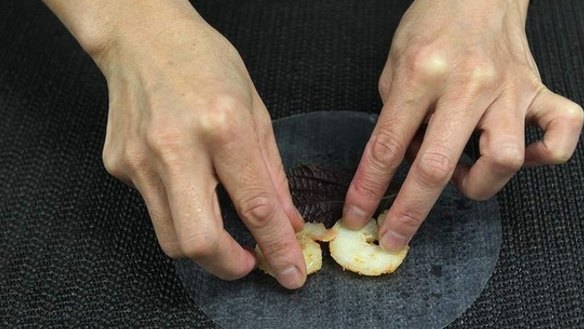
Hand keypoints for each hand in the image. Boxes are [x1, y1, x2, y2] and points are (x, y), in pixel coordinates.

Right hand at [93, 4, 305, 287]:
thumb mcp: (255, 109)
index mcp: (222, 126)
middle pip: (199, 240)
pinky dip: (179, 211)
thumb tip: (285, 220)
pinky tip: (188, 185)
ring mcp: (140, 160)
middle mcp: (176, 147)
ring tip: (224, 232)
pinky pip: (154, 208)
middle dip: (229, 266)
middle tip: (249, 262)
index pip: (255, 206)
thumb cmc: (204, 62)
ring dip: (204, 247)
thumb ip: (271, 172)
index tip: (290, 271)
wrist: (142, 38)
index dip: (277, 248)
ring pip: (170, 237)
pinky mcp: (119, 167)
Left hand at [343, 0, 582, 249]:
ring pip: (503, 158)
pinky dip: (543, 156)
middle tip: (395, 235)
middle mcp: (467, 84)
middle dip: (410, 211)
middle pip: (438, 165)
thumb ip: (396, 116)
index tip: (356, 216)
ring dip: (479, 183)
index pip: (388, 145)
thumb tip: (401, 165)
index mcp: (421, 74)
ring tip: (465, 174)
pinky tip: (520, 156)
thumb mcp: (394, 64)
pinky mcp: (538, 90)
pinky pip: (561, 134)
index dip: (368, 188)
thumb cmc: (432, 25)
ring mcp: (508, 90)